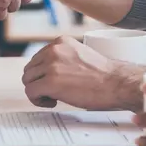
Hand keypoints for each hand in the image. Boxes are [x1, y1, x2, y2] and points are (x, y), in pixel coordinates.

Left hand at [22, 36, 145, 110]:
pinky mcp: (51, 82)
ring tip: (53, 97)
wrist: (117, 84)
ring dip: (37, 91)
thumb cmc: (104, 76)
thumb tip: (46, 72)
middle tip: (52, 92)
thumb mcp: (79, 56)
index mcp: (60, 43)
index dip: (43, 74)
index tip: (54, 82)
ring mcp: (51, 65)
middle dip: (38, 82)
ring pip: (27, 80)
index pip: (37, 58)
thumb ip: (62, 59)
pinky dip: (38, 100)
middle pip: (30, 69)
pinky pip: (30, 92)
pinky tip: (52, 102)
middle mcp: (53, 51)